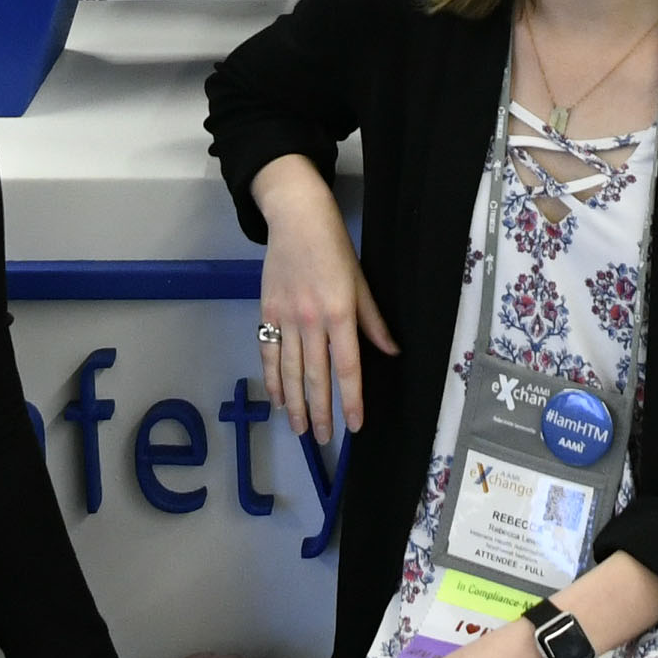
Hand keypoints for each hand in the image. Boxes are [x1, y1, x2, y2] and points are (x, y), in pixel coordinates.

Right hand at [252, 159, 389, 443]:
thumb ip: (374, 321)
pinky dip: (272, 380)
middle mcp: (312, 321)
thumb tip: (391, 352)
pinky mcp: (266, 313)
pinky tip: (276, 399)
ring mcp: (285, 318)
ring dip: (294, 403)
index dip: (351, 399)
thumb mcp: (361, 282)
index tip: (354, 425)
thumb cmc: (335, 248)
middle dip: (320, 411)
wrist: (296, 219)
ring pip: (290, 371)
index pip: (347, 367)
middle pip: (316, 376)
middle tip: (321, 438)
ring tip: (298, 429)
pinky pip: (268, 354)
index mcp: (340, 313)